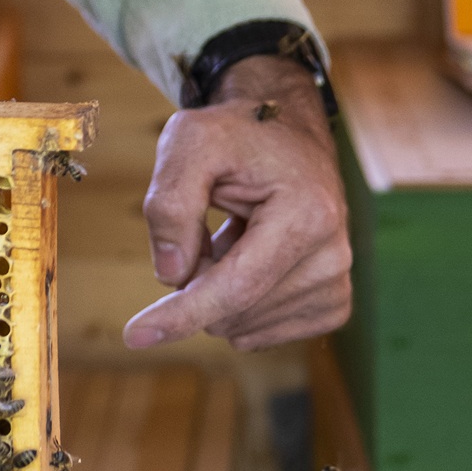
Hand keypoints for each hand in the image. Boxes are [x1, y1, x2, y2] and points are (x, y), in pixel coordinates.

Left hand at [124, 56, 351, 351]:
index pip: (236, 286)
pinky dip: (238, 304)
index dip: (181, 313)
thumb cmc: (237, 134)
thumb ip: (171, 204)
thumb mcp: (189, 141)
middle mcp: (333, 255)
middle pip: (233, 310)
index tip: (135, 336)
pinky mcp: (331, 301)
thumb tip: (172, 276)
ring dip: (216, 288)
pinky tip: (246, 260)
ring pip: (241, 325)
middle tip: (203, 227)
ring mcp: (336, 282)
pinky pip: (261, 331)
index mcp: (307, 214)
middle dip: (196, 279)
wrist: (286, 135)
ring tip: (232, 235)